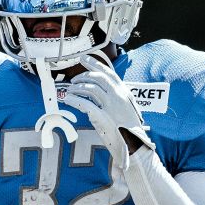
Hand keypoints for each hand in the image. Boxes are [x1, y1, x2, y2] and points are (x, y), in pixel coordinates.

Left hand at [60, 54, 154, 169]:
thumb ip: (111, 100)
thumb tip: (94, 94)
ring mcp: (111, 106)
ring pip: (91, 88)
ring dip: (78, 87)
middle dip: (84, 74)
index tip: (84, 58)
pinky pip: (85, 104)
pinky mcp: (103, 116)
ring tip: (70, 91)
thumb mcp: (124, 109)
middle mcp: (119, 96)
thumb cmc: (128, 129)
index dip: (95, 64)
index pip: (108, 72)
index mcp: (124, 92)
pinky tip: (68, 99)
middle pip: (98, 77)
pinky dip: (75, 100)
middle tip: (73, 79)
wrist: (135, 145)